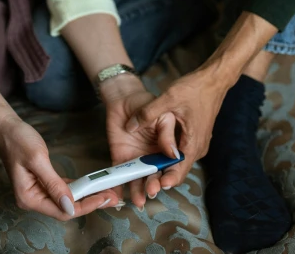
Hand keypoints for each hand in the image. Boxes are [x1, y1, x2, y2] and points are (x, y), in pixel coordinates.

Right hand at [0, 115, 120, 218]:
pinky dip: (76, 188)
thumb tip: (69, 206)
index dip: (84, 207)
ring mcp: (37, 191)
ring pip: (66, 200)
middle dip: (90, 203)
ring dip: (85, 196)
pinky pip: (62, 190)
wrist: (7, 127)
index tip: (103, 199)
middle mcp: (33, 199)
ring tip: (106, 192)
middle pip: (66, 208)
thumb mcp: (37, 159)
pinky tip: (90, 186)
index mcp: (29, 198)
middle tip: (112, 197)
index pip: (62, 211)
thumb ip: (53, 183)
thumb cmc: (18, 140)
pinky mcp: (41, 183)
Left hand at [102, 76, 179, 208]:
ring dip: (140, 190)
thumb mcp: (164, 112)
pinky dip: (119, 186)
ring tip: (138, 199)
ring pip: (142, 179)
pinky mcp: (123, 158)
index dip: (172, 177)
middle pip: (159, 176)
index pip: (176, 167)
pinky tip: (117, 195)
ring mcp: (140, 159)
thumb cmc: (150, 100)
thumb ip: (166, 131)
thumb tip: (172, 152)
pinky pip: (121, 174)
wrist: (124, 95)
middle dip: (156, 185)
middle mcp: (157, 157)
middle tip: (151, 190)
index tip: (166, 182)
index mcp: (172, 147)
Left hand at [131, 67, 229, 190]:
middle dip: (161, 177)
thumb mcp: (169, 98)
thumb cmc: (195, 88)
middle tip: (145, 187)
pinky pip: (179, 152)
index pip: (180, 169)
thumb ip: (149, 113)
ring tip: (145, 177)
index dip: (167, 179)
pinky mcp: (193, 136)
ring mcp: (196, 143)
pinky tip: (153, 157)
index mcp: (194, 142)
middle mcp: (197, 147)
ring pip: (177, 162)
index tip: (155, 185)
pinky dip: (166, 157)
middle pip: (177, 169)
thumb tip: (130, 126)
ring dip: (163, 168)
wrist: (213, 80)